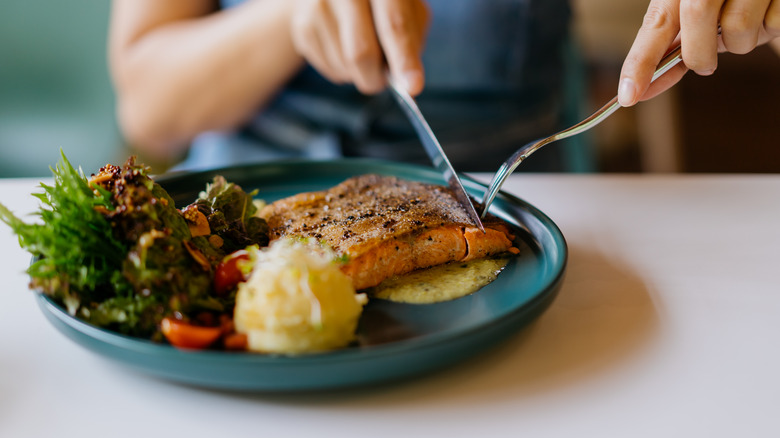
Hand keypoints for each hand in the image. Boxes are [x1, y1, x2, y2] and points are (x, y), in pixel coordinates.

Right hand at [290, 0, 429, 94]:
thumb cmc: (380, 4)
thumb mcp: (407, 8)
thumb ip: (411, 38)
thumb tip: (407, 80)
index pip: (394, 24)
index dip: (404, 59)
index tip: (413, 87)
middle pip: (361, 52)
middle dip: (376, 78)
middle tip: (382, 82)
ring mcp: (319, 5)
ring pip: (344, 66)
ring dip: (360, 74)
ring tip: (363, 53)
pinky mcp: (303, 25)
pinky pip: (329, 69)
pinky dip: (344, 72)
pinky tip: (344, 50)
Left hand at [618, 0, 779, 105]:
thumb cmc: (726, 1)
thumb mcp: (694, 16)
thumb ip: (673, 48)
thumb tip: (642, 89)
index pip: (656, 22)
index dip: (640, 61)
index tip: (628, 95)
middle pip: (697, 14)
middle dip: (699, 52)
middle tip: (704, 63)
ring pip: (739, 30)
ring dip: (738, 43)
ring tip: (744, 25)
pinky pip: (773, 25)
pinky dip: (768, 29)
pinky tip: (767, 14)